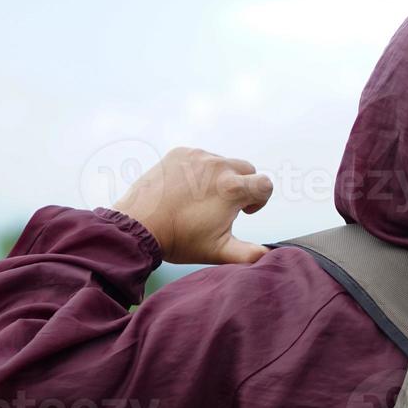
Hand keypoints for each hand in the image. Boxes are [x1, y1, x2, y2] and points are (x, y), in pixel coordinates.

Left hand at [112, 148, 273, 264]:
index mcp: (232, 188)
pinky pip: (201, 158)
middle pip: (247, 169)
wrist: (138, 226)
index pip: (265, 184)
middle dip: (242, 186)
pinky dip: (200, 171)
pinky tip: (187, 190)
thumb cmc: (179, 239)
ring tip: (202, 199)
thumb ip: (249, 254)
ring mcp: (198, 156)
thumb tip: (270, 255)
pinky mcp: (180, 153)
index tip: (243, 211)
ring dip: (221, 178)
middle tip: (223, 206)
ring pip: (224, 162)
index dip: (259, 200)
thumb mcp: (219, 251)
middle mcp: (218, 165)